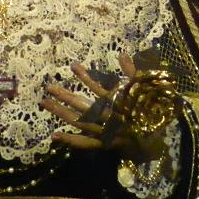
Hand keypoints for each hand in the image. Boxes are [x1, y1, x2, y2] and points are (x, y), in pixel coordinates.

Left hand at [41, 54, 178, 162]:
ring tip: (44, 103)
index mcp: (120, 105)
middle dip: (65, 96)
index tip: (73, 66)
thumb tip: (123, 53)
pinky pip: (84, 143)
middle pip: (84, 107)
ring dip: (61, 113)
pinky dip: (69, 140)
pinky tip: (53, 135)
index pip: (101, 89)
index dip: (87, 78)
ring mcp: (105, 133)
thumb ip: (133, 73)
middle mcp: (110, 119)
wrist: (154, 142)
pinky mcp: (102, 145)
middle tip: (48, 87)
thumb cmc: (147, 113)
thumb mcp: (143, 91)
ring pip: (80, 123)